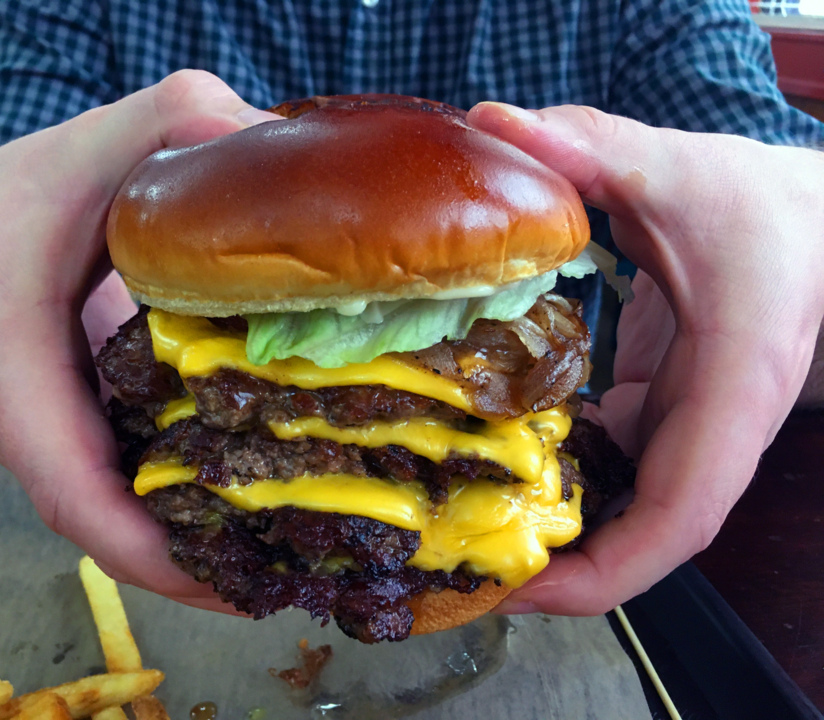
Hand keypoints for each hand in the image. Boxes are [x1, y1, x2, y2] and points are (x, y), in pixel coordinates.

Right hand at [0, 70, 275, 608]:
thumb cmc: (27, 190)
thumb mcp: (104, 139)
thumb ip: (182, 124)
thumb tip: (272, 146)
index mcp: (8, 346)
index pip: (61, 472)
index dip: (133, 537)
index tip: (213, 574)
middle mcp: (13, 413)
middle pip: (90, 518)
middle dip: (177, 566)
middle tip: (277, 583)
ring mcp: (37, 435)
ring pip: (103, 514)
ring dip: (180, 551)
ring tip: (273, 568)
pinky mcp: (64, 436)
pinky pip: (111, 489)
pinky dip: (169, 515)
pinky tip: (239, 520)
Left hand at [468, 102, 823, 613]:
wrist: (813, 222)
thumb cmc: (768, 207)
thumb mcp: (681, 169)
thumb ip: (591, 146)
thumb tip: (493, 124)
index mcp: (731, 388)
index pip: (680, 516)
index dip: (607, 571)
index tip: (527, 587)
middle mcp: (711, 427)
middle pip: (639, 530)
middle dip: (556, 560)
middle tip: (456, 556)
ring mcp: (688, 425)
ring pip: (621, 503)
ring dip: (548, 518)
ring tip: (455, 515)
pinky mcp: (665, 408)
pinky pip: (611, 463)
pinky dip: (555, 468)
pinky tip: (490, 453)